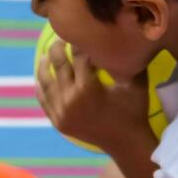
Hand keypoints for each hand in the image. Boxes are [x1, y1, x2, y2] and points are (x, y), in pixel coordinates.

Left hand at [35, 40, 152, 150]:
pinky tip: (43, 76)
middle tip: (61, 39)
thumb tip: (126, 37)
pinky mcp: (57, 121)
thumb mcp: (135, 83)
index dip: (79, 43)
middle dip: (58, 48)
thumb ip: (127, 61)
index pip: (78, 56)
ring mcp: (60, 111)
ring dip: (45, 65)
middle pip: (58, 64)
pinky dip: (42, 85)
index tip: (80, 34)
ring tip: (47, 55)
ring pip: (45, 81)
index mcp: (87, 87)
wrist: (125, 143)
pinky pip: (43, 99)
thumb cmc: (133, 111)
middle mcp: (69, 98)